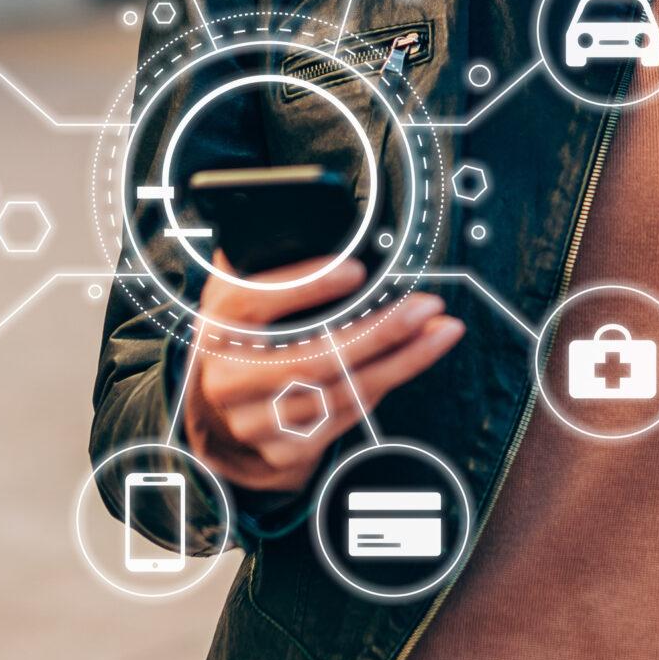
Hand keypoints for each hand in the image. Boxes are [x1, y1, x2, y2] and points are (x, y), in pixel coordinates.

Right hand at [183, 257, 464, 494]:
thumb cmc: (247, 333)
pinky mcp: (285, 450)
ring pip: (340, 392)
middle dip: (380, 332)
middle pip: (312, 358)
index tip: (357, 271)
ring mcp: (256, 422)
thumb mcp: (241, 291)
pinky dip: (387, 383)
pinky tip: (415, 358)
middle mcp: (228, 379)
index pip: (255, 302)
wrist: (219, 412)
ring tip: (440, 329)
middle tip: (427, 306)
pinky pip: (347, 416)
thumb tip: (306, 209)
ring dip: (401, 360)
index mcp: (217, 327)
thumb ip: (265, 256)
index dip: (307, 286)